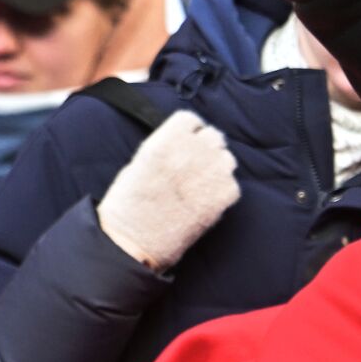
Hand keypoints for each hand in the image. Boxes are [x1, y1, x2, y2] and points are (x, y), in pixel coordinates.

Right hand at [98, 110, 240, 271]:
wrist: (135, 242)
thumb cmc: (128, 206)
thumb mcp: (139, 165)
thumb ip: (166, 149)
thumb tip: (183, 146)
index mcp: (168, 139)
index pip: (191, 119)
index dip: (189, 132)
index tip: (187, 142)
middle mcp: (194, 149)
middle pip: (213, 136)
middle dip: (206, 148)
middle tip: (196, 166)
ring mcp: (213, 170)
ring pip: (227, 159)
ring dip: (217, 169)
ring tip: (200, 187)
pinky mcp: (226, 193)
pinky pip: (232, 186)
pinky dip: (222, 193)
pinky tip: (204, 204)